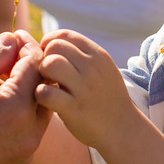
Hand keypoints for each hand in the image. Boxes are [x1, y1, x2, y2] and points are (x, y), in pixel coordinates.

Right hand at [0, 32, 50, 163]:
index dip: (26, 46)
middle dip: (29, 69)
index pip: (35, 66)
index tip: (14, 37)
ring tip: (0, 79)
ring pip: (38, 111)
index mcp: (15, 109)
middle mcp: (28, 133)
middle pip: (43, 88)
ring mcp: (25, 151)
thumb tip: (11, 40)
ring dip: (25, 91)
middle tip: (9, 56)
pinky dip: (19, 114)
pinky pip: (28, 131)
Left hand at [36, 30, 134, 150]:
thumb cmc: (106, 98)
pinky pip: (46, 92)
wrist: (123, 129)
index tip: (47, 56)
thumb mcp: (103, 70)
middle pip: (55, 46)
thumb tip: (54, 42)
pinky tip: (47, 100)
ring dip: (41, 73)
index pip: (65, 35)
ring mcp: (84, 89)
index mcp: (99, 56)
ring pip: (51, 63)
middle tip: (46, 73)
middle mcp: (92, 68)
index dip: (49, 42)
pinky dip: (41, 94)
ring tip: (47, 84)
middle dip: (44, 57)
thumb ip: (83, 55)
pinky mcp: (74, 109)